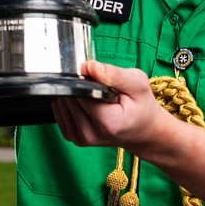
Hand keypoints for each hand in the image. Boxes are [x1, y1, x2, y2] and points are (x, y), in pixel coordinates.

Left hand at [52, 59, 173, 153]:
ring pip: (62, 105)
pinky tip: (85, 101)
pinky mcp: (75, 138)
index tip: (97, 77)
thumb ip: (113, 74)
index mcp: (108, 122)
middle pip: (69, 99)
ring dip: (73, 94)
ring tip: (94, 94)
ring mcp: (81, 138)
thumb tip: (88, 67)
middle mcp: (91, 134)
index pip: (80, 93)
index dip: (85, 79)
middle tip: (98, 86)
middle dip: (78, 85)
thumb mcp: (138, 83)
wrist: (144, 131)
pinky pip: (60, 113)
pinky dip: (69, 103)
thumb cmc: (142, 106)